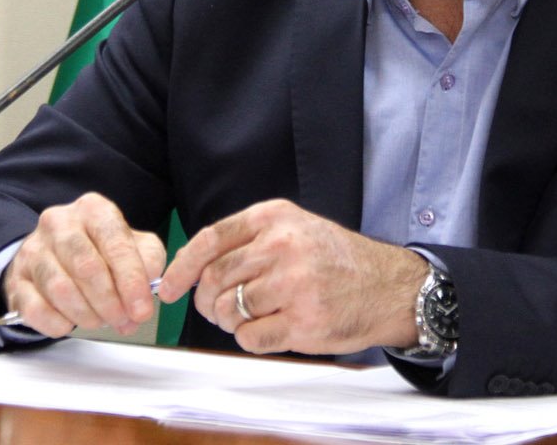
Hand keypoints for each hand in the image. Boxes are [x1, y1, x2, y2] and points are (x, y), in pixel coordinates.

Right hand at [2, 192, 165, 337]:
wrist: (54, 256)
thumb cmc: (101, 251)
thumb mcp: (133, 246)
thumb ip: (148, 260)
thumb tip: (150, 284)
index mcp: (93, 209)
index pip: (116, 243)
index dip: (131, 281)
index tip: (142, 310)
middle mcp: (59, 223)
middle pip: (86, 267)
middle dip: (110, 302)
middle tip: (123, 322)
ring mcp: (32, 250)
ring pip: (60, 289)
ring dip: (87, 314)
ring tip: (101, 321)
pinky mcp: (16, 280)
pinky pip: (36, 309)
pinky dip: (58, 323)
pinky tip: (72, 323)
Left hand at [159, 199, 427, 355]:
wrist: (388, 286)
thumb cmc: (335, 260)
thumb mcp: (294, 228)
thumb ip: (248, 241)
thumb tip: (191, 271)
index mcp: (275, 217)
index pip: (210, 240)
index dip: (181, 267)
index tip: (168, 288)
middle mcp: (283, 246)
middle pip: (215, 279)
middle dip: (207, 300)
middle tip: (216, 309)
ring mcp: (294, 285)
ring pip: (230, 310)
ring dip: (231, 321)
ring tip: (251, 317)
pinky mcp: (304, 321)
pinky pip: (251, 337)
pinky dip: (252, 339)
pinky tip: (272, 329)